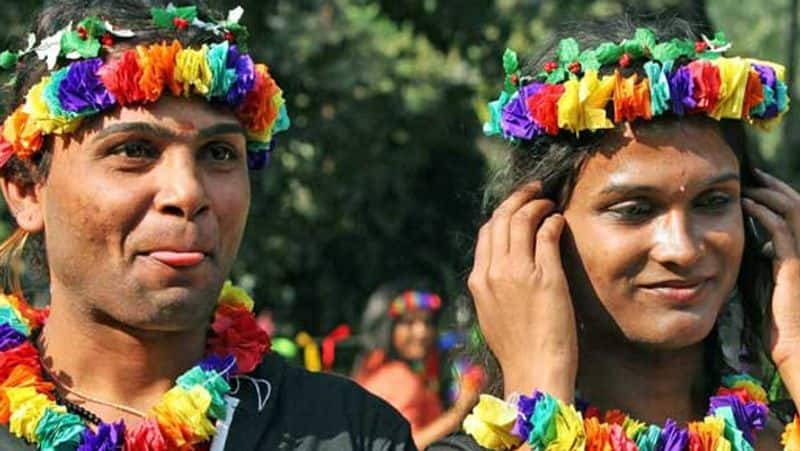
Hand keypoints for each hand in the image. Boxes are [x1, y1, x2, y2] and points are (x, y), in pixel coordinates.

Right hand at [467, 182, 576, 400]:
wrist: (533, 372)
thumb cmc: (518, 350)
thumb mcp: (491, 314)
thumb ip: (493, 286)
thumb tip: (501, 267)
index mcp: (479, 280)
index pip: (486, 233)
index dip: (501, 214)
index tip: (515, 207)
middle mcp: (494, 272)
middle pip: (500, 219)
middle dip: (518, 198)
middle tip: (534, 190)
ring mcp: (518, 273)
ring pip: (521, 219)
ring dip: (536, 204)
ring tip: (548, 201)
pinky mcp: (545, 277)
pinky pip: (547, 234)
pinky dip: (552, 221)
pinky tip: (559, 220)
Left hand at [742, 169, 799, 371]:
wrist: (796, 349)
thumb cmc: (782, 324)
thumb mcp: (774, 285)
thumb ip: (770, 264)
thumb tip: (757, 247)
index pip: (796, 216)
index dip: (779, 197)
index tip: (757, 185)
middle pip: (797, 206)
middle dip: (776, 187)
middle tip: (754, 174)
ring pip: (792, 212)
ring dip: (770, 194)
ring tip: (749, 183)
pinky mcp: (795, 266)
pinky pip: (781, 231)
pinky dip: (763, 213)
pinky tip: (746, 204)